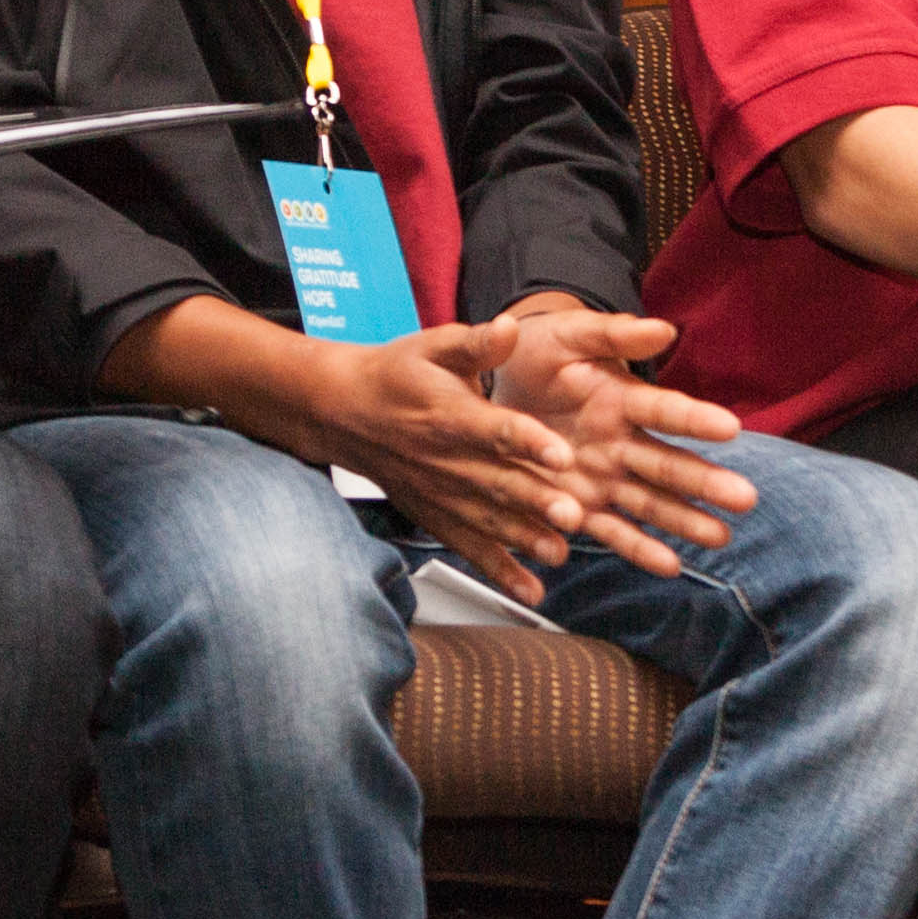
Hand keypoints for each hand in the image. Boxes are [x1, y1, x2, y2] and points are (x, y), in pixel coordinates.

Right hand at [266, 329, 592, 604]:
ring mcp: (441, 494)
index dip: (528, 441)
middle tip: (574, 513)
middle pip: (497, 483)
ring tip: (558, 552)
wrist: (343, 411)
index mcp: (451, 414)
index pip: (494, 429)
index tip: (561, 453)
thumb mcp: (433, 346)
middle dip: (536, 501)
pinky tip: (529, 591)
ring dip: (523, 539)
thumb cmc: (396, 375)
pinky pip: (469, 548)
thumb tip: (509, 327)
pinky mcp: (437, 516)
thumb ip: (476, 343)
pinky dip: (499, 572)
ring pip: (487, 520)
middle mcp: (446, 460)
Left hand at [485, 298, 758, 575]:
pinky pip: (612, 531)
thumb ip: (613, 335)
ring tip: (720, 537)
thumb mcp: (569, 336)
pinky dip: (639, 549)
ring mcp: (604, 477)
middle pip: (668, 465)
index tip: (731, 428)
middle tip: (747, 498)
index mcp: (622, 398)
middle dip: (706, 482)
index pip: (665, 410)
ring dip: (685, 521)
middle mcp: (621, 442)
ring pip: (651, 502)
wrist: (497, 383)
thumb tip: (663, 329)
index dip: (695, 419)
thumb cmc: (540, 352)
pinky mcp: (580, 505)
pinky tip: (671, 566)